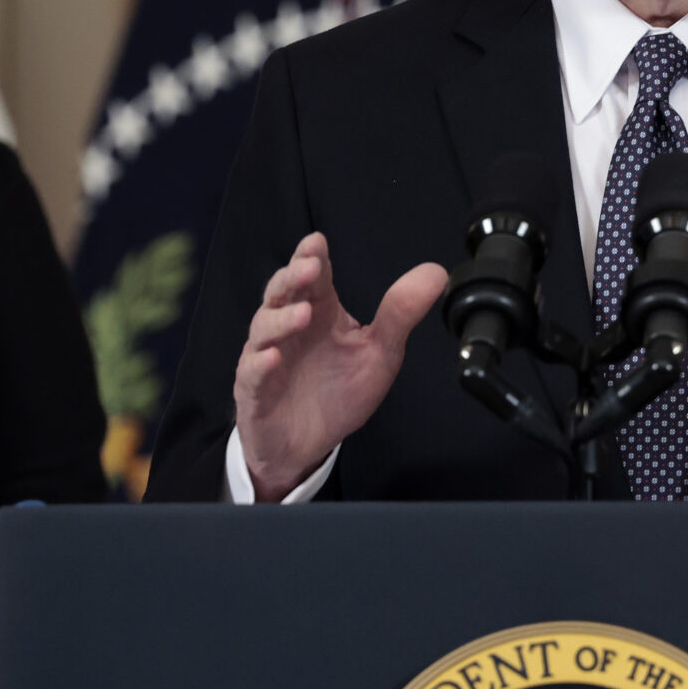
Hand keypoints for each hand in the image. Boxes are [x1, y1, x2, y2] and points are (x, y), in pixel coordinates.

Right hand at [233, 232, 446, 499]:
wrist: (307, 446)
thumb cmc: (339, 393)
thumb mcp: (379, 353)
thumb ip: (401, 313)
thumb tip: (436, 272)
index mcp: (319, 314)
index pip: (312, 278)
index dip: (310, 257)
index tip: (317, 242)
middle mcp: (288, 329)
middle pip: (281, 293)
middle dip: (292, 277)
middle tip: (310, 268)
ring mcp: (266, 356)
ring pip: (263, 327)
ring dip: (282, 318)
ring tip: (304, 315)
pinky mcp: (253, 390)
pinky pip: (251, 372)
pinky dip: (260, 363)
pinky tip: (273, 358)